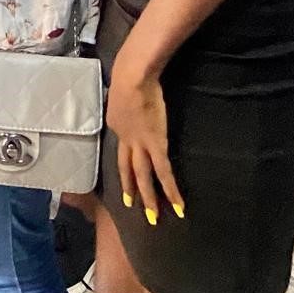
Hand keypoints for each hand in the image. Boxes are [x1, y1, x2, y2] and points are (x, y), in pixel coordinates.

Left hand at [106, 51, 185, 227]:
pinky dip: (170, 190)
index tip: (128, 171)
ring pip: (144, 176)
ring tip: (154, 217)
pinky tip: (178, 205)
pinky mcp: (156, 145)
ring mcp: (139, 143)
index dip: (126, 159)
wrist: (133, 76)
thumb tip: (134, 99)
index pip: (122, 147)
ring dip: (150, 198)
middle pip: (127, 167)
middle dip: (130, 188)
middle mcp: (124, 137)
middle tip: (131, 206)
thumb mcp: (123, 90)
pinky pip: (163, 172)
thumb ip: (127, 100)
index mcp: (115, 123)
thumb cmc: (130, 75)